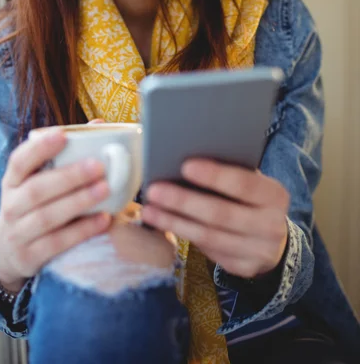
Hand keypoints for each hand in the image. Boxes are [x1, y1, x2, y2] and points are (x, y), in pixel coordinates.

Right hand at [0, 129, 111, 293]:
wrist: (11, 253)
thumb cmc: (35, 206)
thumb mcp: (39, 181)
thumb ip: (66, 155)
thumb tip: (99, 125)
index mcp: (13, 181)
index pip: (19, 161)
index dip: (39, 148)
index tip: (63, 135)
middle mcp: (11, 205)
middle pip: (36, 190)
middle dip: (69, 177)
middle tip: (99, 166)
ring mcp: (17, 233)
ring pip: (46, 217)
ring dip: (78, 202)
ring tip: (105, 190)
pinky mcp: (29, 257)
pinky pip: (56, 243)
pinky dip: (81, 231)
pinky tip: (104, 219)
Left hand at [142, 159, 289, 278]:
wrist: (275, 240)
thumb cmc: (252, 199)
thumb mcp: (253, 184)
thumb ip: (231, 172)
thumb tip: (186, 156)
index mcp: (275, 195)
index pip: (244, 184)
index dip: (215, 176)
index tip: (185, 165)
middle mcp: (271, 225)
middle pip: (221, 214)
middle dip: (184, 201)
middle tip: (154, 190)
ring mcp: (258, 251)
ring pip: (208, 236)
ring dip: (174, 222)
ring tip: (149, 210)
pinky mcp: (243, 268)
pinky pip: (207, 250)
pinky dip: (182, 235)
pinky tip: (163, 224)